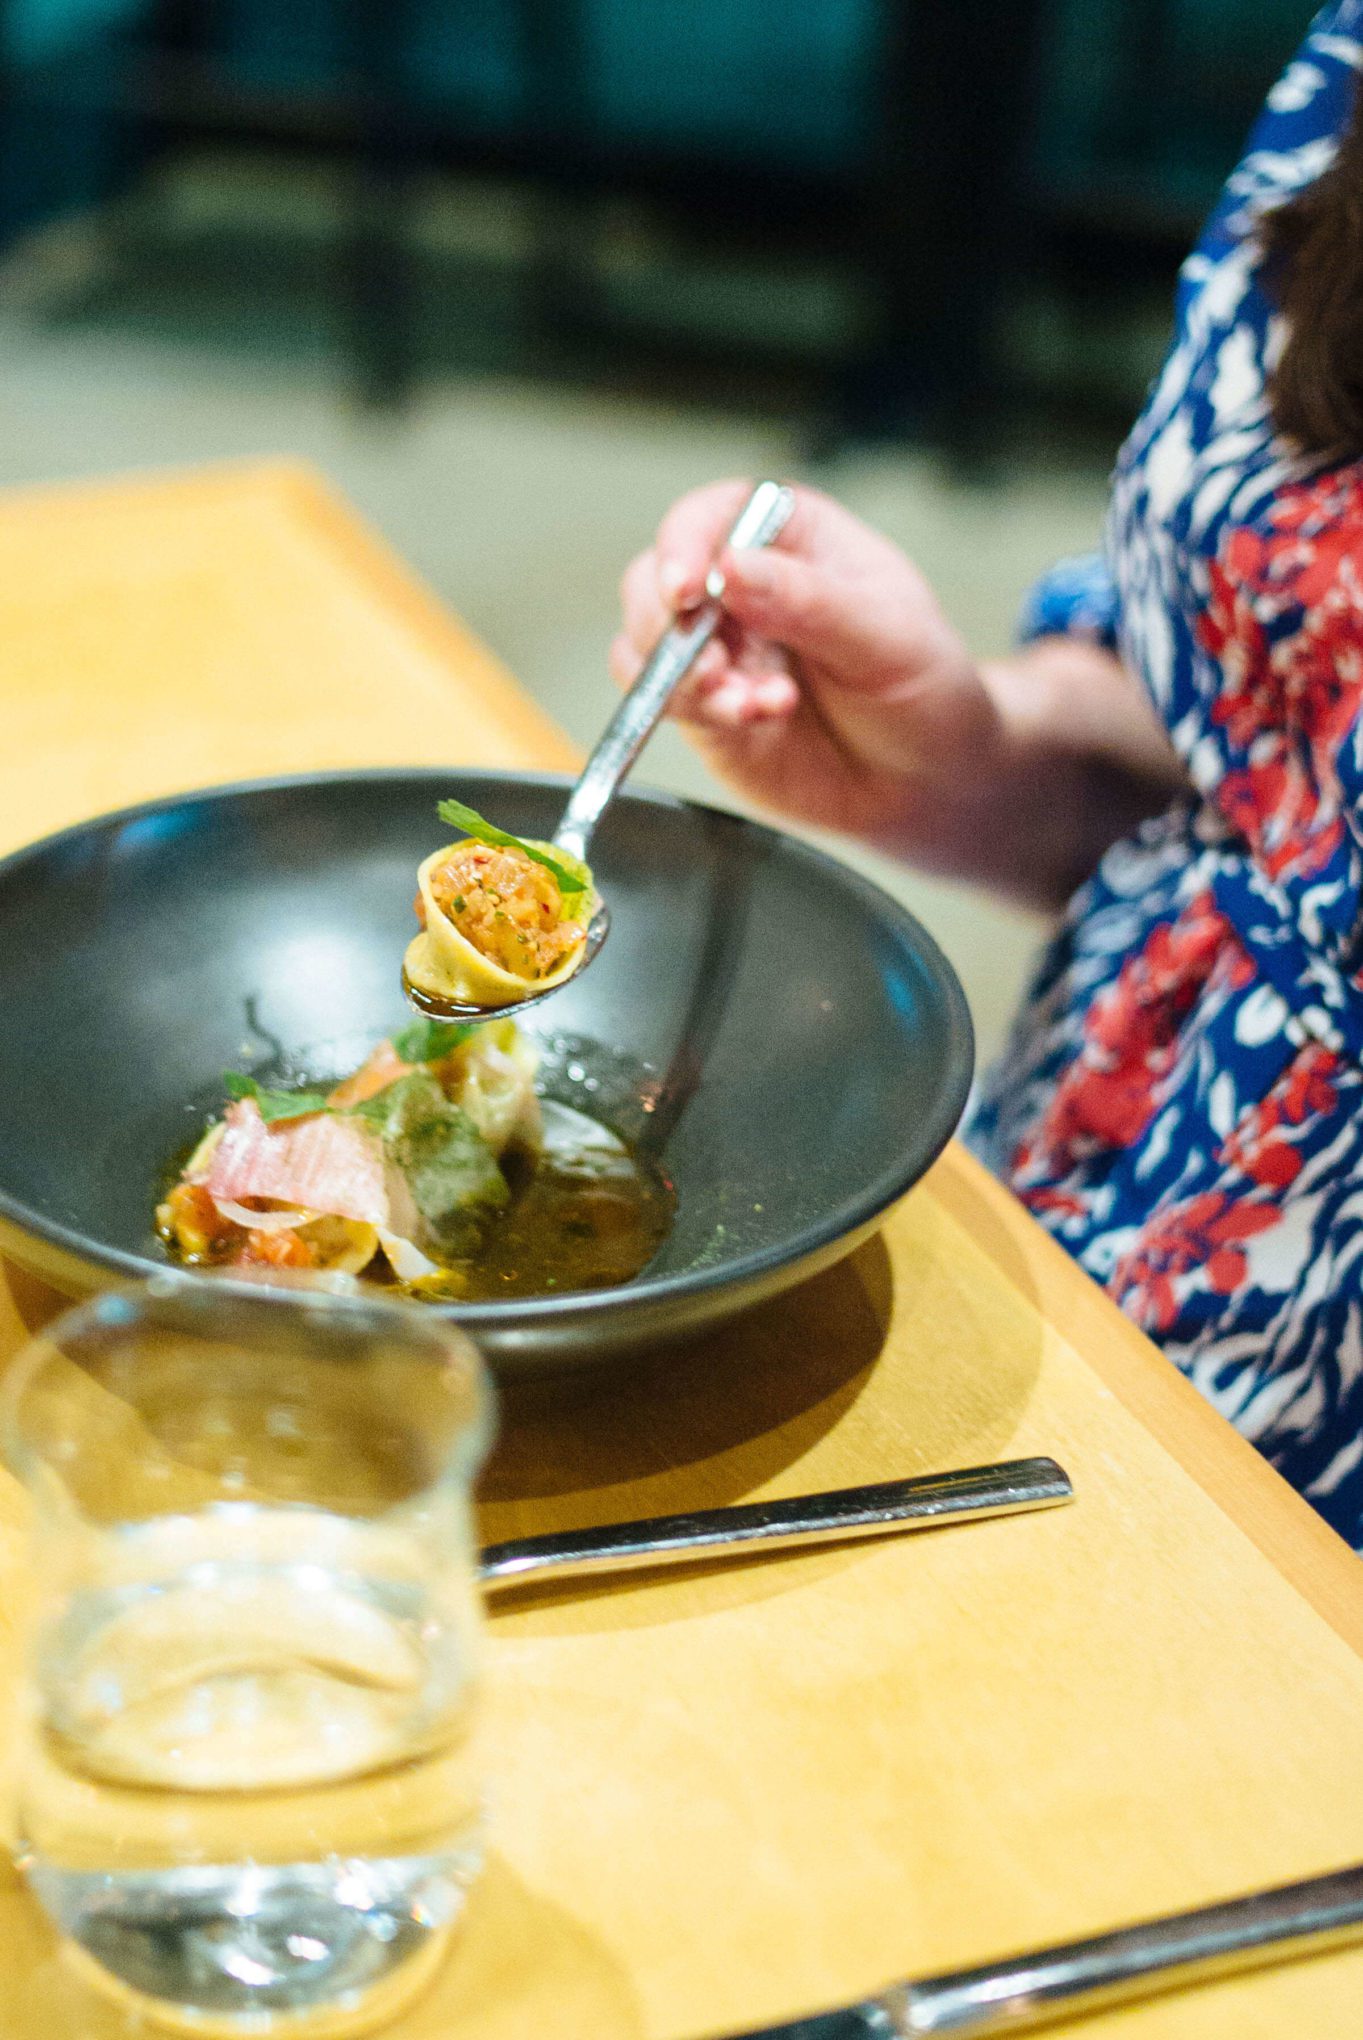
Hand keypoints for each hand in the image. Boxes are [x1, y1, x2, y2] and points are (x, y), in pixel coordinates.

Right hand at [612, 479, 1186, 906]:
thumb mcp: (887, 637)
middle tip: (717, 665)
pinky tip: (752, 718)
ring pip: (644, 644)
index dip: (686, 544)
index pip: (714, 516)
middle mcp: (742, 588)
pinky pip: (662, 702)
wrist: (929, 780)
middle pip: (656, 579)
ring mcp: (718, 651)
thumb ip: (807, 601)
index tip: (687, 587)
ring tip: (750, 704)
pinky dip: (691, 711)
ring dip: (682, 677)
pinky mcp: (705, 712)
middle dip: (670, 624)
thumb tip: (729, 568)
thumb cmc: (924, 690)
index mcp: (791, 539)